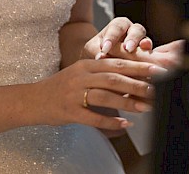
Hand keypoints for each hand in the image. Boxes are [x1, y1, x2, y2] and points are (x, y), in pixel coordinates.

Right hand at [31, 58, 163, 130]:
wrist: (33, 100)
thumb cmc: (61, 87)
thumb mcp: (80, 74)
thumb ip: (101, 74)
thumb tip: (130, 78)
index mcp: (85, 64)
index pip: (115, 63)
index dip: (136, 65)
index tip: (155, 68)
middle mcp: (80, 76)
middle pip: (113, 78)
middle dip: (137, 83)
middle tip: (156, 87)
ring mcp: (74, 94)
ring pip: (105, 96)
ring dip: (128, 102)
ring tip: (145, 107)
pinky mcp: (70, 112)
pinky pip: (93, 117)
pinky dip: (111, 121)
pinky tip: (124, 124)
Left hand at [82, 17, 153, 60]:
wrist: (101, 63)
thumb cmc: (96, 52)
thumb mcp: (92, 49)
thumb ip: (96, 51)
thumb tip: (100, 57)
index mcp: (119, 25)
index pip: (117, 27)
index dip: (112, 37)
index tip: (105, 48)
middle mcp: (133, 32)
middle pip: (137, 30)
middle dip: (132, 39)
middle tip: (127, 49)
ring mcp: (142, 44)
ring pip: (147, 42)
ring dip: (144, 49)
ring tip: (141, 54)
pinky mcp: (148, 58)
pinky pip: (151, 58)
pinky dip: (150, 62)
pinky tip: (148, 68)